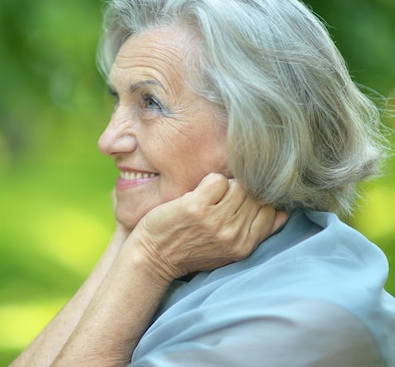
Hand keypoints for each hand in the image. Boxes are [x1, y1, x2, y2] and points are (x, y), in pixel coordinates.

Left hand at [127, 173, 286, 284]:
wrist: (153, 257)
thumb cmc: (190, 251)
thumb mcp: (229, 251)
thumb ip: (256, 233)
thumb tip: (283, 215)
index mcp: (244, 245)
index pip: (269, 210)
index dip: (256, 200)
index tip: (239, 202)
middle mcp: (233, 234)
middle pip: (254, 195)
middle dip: (239, 192)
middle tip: (220, 199)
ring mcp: (215, 220)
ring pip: (237, 186)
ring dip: (224, 186)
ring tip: (209, 198)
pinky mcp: (196, 207)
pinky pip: (217, 179)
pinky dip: (209, 182)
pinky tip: (198, 193)